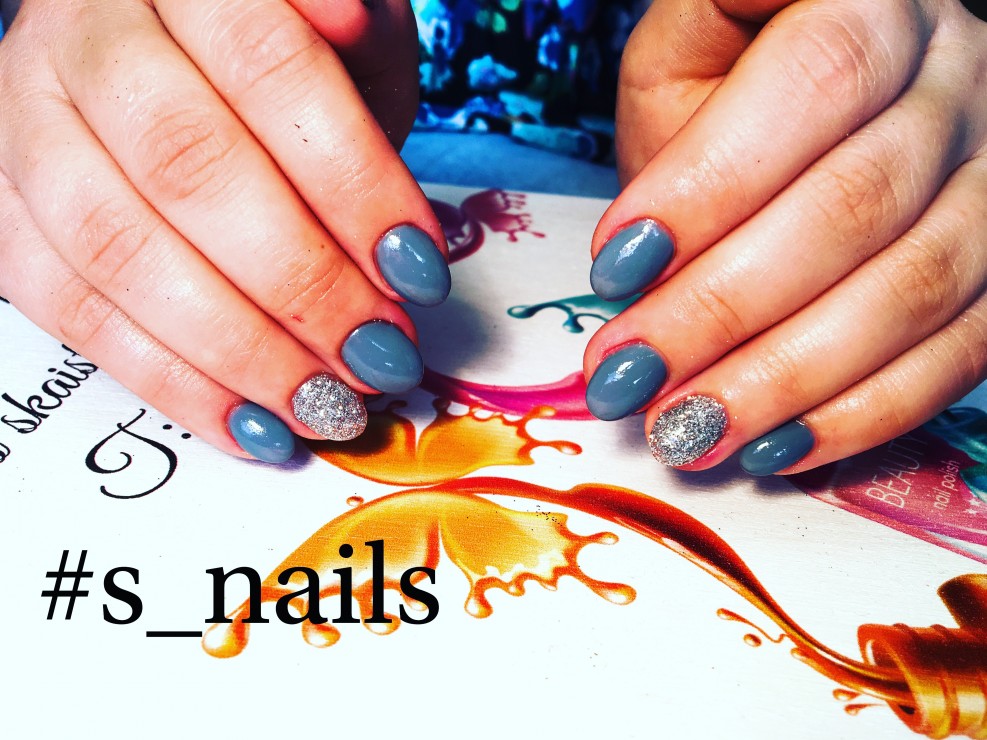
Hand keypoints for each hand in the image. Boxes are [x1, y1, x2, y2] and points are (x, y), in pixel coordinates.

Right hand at [0, 0, 445, 462]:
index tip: (419, 269)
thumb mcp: (343, 28)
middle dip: (303, 283)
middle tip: (379, 354)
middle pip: (189, 169)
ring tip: (327, 404)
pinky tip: (250, 422)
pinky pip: (74, 313)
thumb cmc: (278, 57)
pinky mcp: (9, 220)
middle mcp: (83, 41)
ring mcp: (27, 131)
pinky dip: (173, 382)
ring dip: (241, 350)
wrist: (170, 60)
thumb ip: (354, 42)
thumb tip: (346, 29)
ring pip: (120, 250)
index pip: (269, 68)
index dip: (352, 181)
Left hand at [584, 0, 986, 474]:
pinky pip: (958, 355)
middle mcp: (960, 84)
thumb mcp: (687, 58)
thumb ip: (670, 118)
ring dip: (783, 379)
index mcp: (875, 5)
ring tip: (684, 430)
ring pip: (913, 290)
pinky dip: (859, 414)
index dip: (711, 184)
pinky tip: (773, 447)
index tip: (614, 267)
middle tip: (628, 376)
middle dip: (724, 308)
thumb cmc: (733, 97)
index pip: (815, 80)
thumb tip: (634, 257)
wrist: (831, 123)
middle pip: (856, 203)